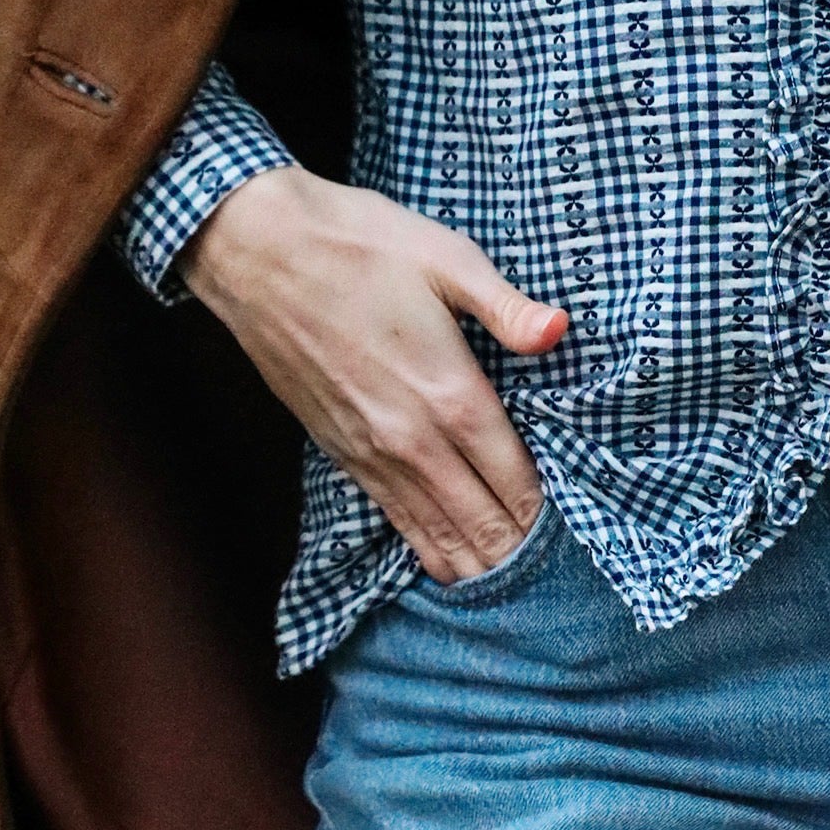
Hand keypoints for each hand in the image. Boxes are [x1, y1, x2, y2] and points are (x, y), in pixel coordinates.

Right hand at [182, 167, 567, 580]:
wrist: (257, 253)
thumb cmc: (358, 244)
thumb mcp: (447, 257)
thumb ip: (507, 307)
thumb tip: (560, 331)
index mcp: (451, 392)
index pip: (512, 478)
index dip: (544, 510)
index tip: (571, 528)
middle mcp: (412, 437)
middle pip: (478, 519)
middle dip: (516, 549)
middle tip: (549, 569)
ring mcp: (371, 451)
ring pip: (434, 530)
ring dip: (473, 560)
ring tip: (506, 585)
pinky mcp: (338, 450)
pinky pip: (393, 517)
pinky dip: (425, 546)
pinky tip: (443, 565)